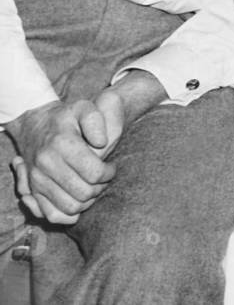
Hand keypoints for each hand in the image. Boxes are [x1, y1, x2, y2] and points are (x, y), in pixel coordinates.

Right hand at [5, 99, 116, 223]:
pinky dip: (69, 214)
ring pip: (70, 207)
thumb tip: (101, 142)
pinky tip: (79, 200)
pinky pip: (51, 215)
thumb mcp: (84, 108)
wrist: (36, 125)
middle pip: (83, 193)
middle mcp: (46, 164)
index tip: (111, 167)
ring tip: (92, 187)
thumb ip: (96, 121)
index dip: (109, 173)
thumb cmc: (67, 117)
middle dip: (100, 188)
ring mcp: (37, 179)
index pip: (94, 173)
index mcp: (62, 144)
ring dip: (87, 202)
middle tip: (103, 178)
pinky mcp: (32, 191)